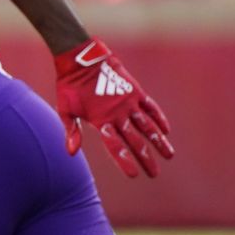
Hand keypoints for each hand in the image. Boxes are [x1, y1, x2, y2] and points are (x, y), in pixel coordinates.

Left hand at [54, 38, 173, 177]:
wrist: (80, 58)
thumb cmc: (69, 85)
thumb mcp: (65, 109)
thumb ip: (71, 131)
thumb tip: (71, 153)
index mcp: (100, 120)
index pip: (116, 146)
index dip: (125, 161)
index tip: (135, 175)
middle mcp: (118, 113)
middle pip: (135, 141)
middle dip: (146, 159)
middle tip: (155, 174)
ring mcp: (129, 102)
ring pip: (148, 126)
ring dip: (159, 142)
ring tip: (169, 155)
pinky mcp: (135, 91)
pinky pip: (151, 107)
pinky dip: (159, 118)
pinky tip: (166, 130)